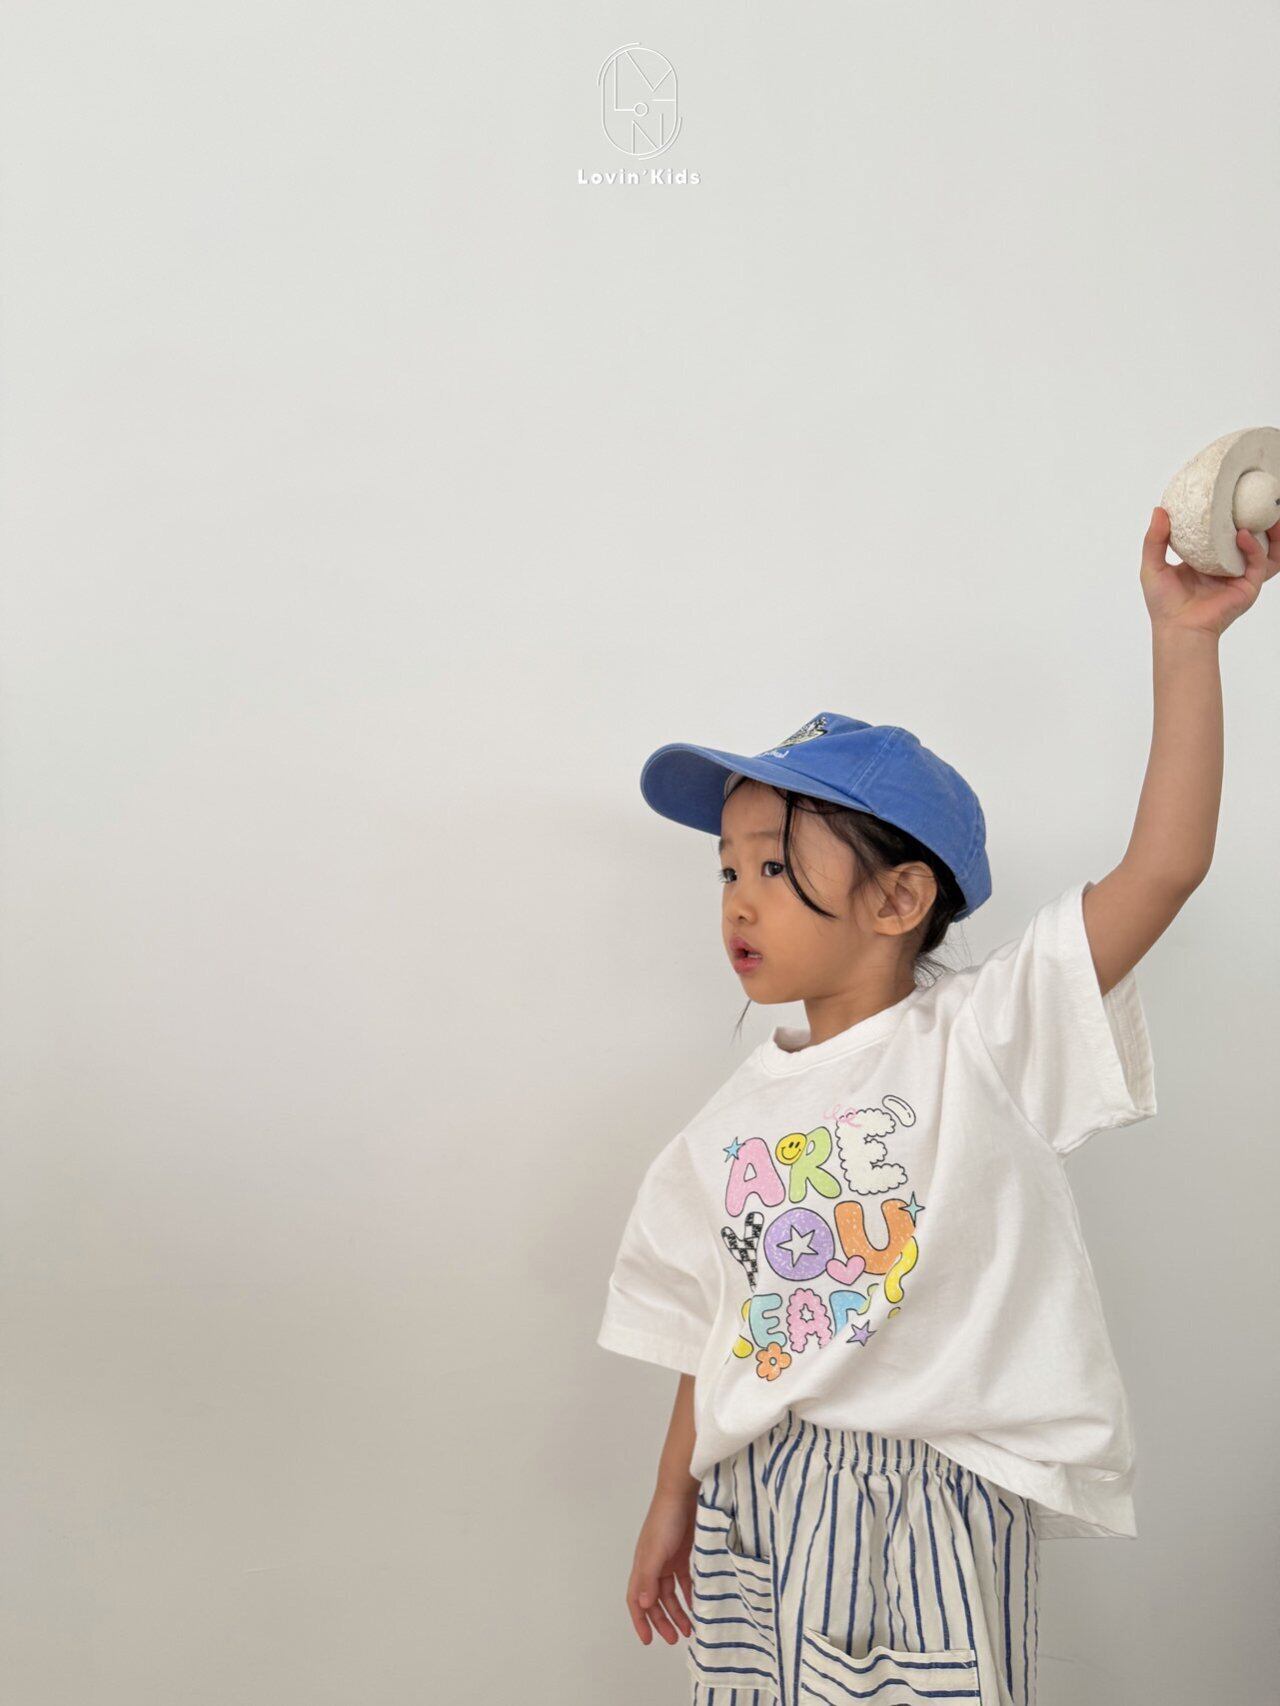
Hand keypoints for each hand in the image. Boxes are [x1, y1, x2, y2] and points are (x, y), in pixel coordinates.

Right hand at [625, 1484, 697, 1645]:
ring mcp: (668, 1559)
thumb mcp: (656, 1551)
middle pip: (654, 1600)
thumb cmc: (666, 1520)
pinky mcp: (683, 1553)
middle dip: (662, 1621)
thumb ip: (649, 1578)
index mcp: (642, 1566)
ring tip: (689, 1629)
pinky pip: (684, 1581)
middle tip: (675, 1639)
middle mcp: (653, 1565)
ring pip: (670, 1593)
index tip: (648, 1640)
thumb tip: (643, 1604)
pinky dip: (688, 1595)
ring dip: (677, 1612)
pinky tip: (697, 1605)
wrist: (682, 1492)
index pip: (636, 1599)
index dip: (640, 1620)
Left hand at [1141, 505, 1279, 636]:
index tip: (1229, 496)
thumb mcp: (1153, 566)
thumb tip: (1159, 510)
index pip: (1222, 534)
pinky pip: (1258, 561)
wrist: (1177, 628)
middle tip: (1257, 500)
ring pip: (1264, 549)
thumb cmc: (1164, 603)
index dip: (1228, 516)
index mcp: (1206, 560)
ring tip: (1269, 511)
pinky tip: (1243, 535)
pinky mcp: (1248, 586)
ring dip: (1270, 531)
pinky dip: (1253, 547)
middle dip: (1258, 520)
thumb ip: (1155, 540)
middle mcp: (1226, 566)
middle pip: (1249, 539)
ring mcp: (1239, 575)